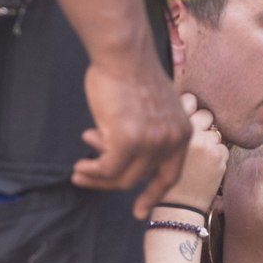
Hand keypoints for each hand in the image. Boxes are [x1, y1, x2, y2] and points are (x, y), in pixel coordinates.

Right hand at [71, 55, 191, 219]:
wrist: (122, 52)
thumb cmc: (129, 73)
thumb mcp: (147, 107)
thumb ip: (140, 132)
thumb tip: (110, 149)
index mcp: (182, 133)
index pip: (170, 175)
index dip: (153, 194)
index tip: (139, 210)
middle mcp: (172, 141)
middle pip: (141, 178)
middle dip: (112, 182)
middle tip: (88, 177)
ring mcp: (152, 142)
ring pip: (123, 176)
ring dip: (98, 177)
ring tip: (79, 173)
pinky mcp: (129, 140)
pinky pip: (108, 168)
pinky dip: (92, 170)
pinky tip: (80, 167)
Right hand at [160, 95, 227, 210]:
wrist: (177, 207)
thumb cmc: (162, 177)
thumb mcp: (160, 146)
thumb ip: (173, 126)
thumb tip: (189, 107)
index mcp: (173, 127)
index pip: (188, 100)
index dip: (190, 106)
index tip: (188, 115)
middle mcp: (191, 134)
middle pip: (207, 113)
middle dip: (204, 123)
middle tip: (196, 138)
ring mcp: (208, 146)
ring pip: (216, 132)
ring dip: (211, 141)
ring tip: (199, 157)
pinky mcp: (220, 159)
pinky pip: (223, 148)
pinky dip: (218, 156)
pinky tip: (205, 167)